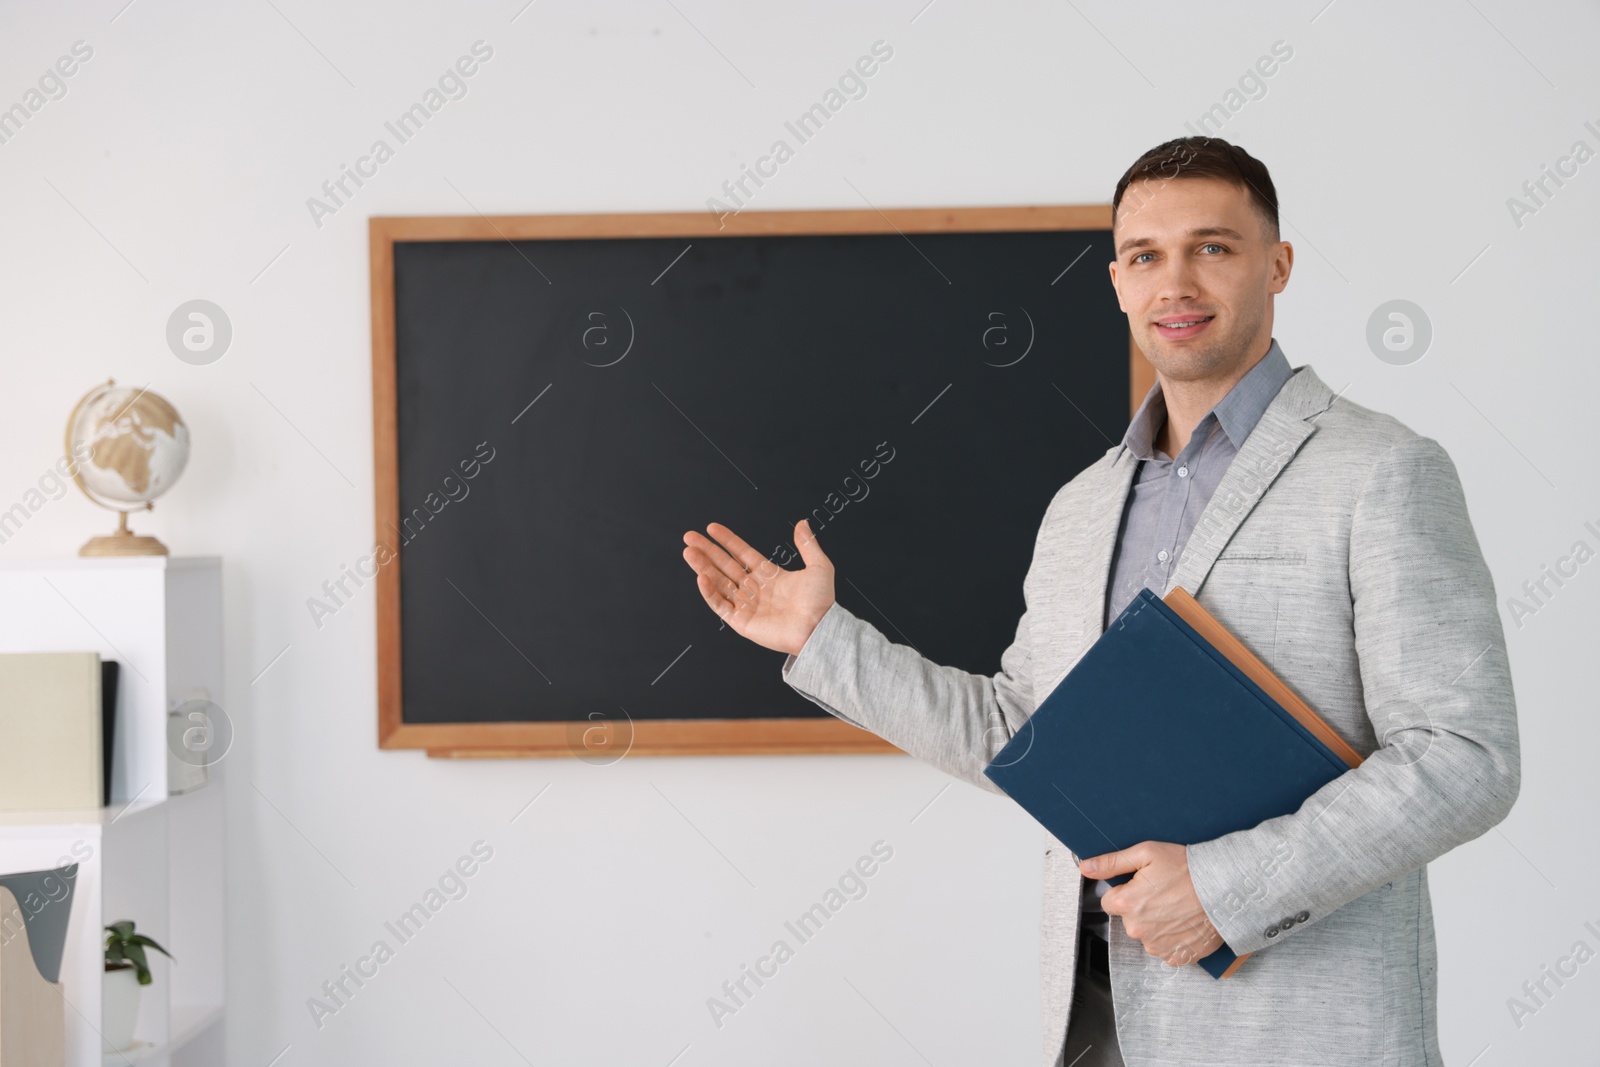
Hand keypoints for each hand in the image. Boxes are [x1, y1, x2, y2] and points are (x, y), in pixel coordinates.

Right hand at [682, 520, 834, 655]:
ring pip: (719, 583)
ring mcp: (747, 606)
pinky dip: (709, 592)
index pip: (742, 554)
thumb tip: (802, 522)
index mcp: (769, 576)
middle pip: (725, 566)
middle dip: (707, 551)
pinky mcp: (742, 622)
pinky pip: (721, 605)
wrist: (818, 628)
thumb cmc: (821, 602)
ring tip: (689, 552)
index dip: (727, 541)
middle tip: (690, 537)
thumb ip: (807, 544)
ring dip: (703, 567)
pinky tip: (701, 577)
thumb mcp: (819, 566)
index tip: (712, 528)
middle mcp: (755, 589)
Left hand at [1081, 842, 1224, 966]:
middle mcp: (1138, 929)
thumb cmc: (1188, 869)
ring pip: (1146, 935)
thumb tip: (1086, 867)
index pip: (1109, 901)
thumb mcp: (1147, 853)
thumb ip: (1112, 862)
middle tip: (1163, 893)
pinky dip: (1172, 938)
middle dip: (1140, 907)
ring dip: (1156, 924)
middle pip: (1128, 919)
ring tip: (1177, 906)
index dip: (1125, 891)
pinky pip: (1165, 949)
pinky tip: (1184, 922)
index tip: (1143, 885)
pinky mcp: (1177, 957)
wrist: (1225, 889)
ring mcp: (1157, 946)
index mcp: (1127, 903)